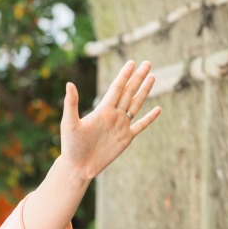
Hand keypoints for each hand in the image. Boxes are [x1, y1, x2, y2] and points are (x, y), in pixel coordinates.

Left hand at [59, 59, 160, 180]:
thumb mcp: (69, 123)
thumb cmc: (70, 146)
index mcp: (102, 110)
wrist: (78, 166)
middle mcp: (113, 115)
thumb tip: (69, 84)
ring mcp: (121, 126)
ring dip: (144, 91)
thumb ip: (71, 104)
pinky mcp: (126, 139)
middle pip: (129, 92)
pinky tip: (158, 109)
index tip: (131, 62)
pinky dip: (149, 118)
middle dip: (138, 77)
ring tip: (152, 77)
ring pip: (136, 104)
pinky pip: (141, 126)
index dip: (124, 75)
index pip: (116, 88)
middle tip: (147, 63)